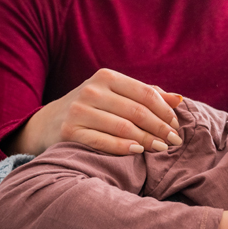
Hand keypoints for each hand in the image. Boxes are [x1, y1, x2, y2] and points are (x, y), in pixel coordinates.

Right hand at [5, 68, 184, 155]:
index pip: (145, 93)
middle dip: (160, 127)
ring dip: (147, 140)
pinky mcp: (70, 131)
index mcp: (106, 77)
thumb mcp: (115, 94)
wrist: (48, 123)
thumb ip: (146, 95)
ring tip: (161, 148)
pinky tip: (139, 151)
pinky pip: (103, 142)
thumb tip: (179, 99)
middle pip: (137, 111)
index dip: (164, 110)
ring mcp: (79, 111)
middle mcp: (91, 91)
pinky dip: (124, 148)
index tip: (176, 125)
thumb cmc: (92, 108)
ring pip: (123, 127)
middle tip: (175, 141)